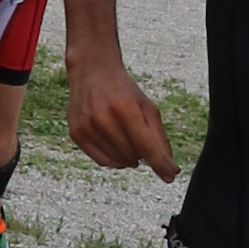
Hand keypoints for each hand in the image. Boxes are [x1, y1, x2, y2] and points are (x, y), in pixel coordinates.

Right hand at [65, 50, 176, 179]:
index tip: (171, 175)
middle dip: (142, 153)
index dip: (161, 164)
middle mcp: (104, 119)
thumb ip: (159, 136)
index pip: (147, 147)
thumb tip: (168, 167)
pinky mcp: (77, 134)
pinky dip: (113, 159)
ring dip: (128, 157)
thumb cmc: (123, 90)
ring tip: (126, 138)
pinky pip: (102, 161)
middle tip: (138, 136)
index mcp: (126, 108)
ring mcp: (88, 127)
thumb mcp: (147, 106)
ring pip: (118, 162)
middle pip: (134, 156)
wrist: (91, 72)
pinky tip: (115, 145)